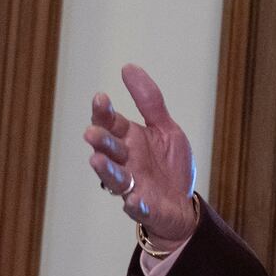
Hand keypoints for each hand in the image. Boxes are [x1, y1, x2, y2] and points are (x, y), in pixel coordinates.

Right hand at [85, 64, 197, 245]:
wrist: (183, 204)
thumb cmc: (169, 165)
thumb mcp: (166, 129)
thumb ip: (150, 102)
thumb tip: (128, 67)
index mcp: (130, 140)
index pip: (111, 124)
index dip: (104, 112)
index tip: (100, 98)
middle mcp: (126, 162)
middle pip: (109, 150)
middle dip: (101, 141)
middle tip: (92, 133)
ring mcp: (133, 186)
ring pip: (115, 178)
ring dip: (106, 169)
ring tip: (96, 160)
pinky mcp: (145, 208)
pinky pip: (137, 208)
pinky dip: (136, 205)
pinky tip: (136, 200)